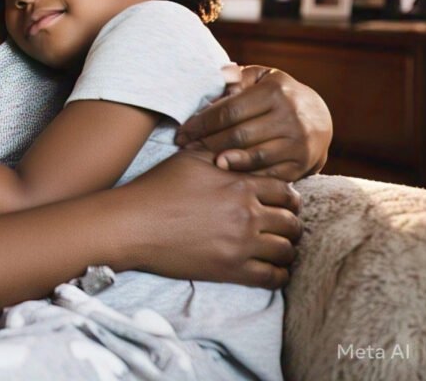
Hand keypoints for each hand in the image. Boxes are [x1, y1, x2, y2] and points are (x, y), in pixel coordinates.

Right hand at [119, 147, 302, 288]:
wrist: (134, 223)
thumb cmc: (158, 187)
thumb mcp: (190, 158)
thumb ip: (220, 152)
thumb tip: (233, 147)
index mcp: (240, 184)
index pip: (286, 191)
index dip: (289, 196)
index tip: (283, 202)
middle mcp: (247, 214)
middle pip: (292, 221)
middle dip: (292, 223)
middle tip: (283, 226)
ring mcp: (240, 244)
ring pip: (287, 251)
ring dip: (286, 249)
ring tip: (278, 247)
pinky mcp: (230, 270)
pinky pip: (272, 278)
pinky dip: (278, 274)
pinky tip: (271, 269)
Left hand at [176, 65, 331, 181]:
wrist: (320, 118)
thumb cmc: (278, 95)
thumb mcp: (261, 78)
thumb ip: (237, 78)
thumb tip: (216, 77)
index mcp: (275, 92)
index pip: (230, 110)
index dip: (202, 123)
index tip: (182, 132)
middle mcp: (290, 116)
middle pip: (238, 135)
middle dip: (207, 143)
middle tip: (185, 149)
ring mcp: (298, 142)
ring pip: (254, 157)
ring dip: (225, 162)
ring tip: (204, 162)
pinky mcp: (303, 163)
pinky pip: (270, 174)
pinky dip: (247, 176)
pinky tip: (229, 176)